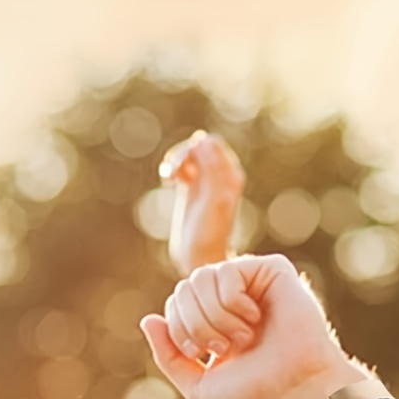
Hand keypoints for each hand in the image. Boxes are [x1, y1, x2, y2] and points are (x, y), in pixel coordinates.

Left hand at [140, 256, 369, 398]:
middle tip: (222, 347)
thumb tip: (149, 319)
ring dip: (214, 316)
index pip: (175, 304)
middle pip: (183, 288)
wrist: (297, 388)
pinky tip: (254, 319)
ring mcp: (251, 282)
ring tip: (241, 337)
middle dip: (195, 323)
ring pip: (200, 277)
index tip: (202, 354)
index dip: (179, 329)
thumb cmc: (257, 392)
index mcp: (215, 321)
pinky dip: (233, 302)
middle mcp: (232, 298)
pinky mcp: (271, 270)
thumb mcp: (200, 386)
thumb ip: (169, 357)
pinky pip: (227, 271)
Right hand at [161, 132, 244, 276]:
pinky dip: (172, 169)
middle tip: (171, 174)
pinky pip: (180, 166)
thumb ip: (212, 169)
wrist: (199, 258)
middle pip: (197, 145)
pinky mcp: (190, 189)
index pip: (211, 143)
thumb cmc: (209, 234)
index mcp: (231, 175)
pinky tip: (168, 183)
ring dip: (174, 161)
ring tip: (168, 178)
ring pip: (187, 154)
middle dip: (181, 155)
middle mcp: (220, 176)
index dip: (194, 150)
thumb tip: (201, 140)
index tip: (184, 171)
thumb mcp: (214, 200)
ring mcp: (204, 182)